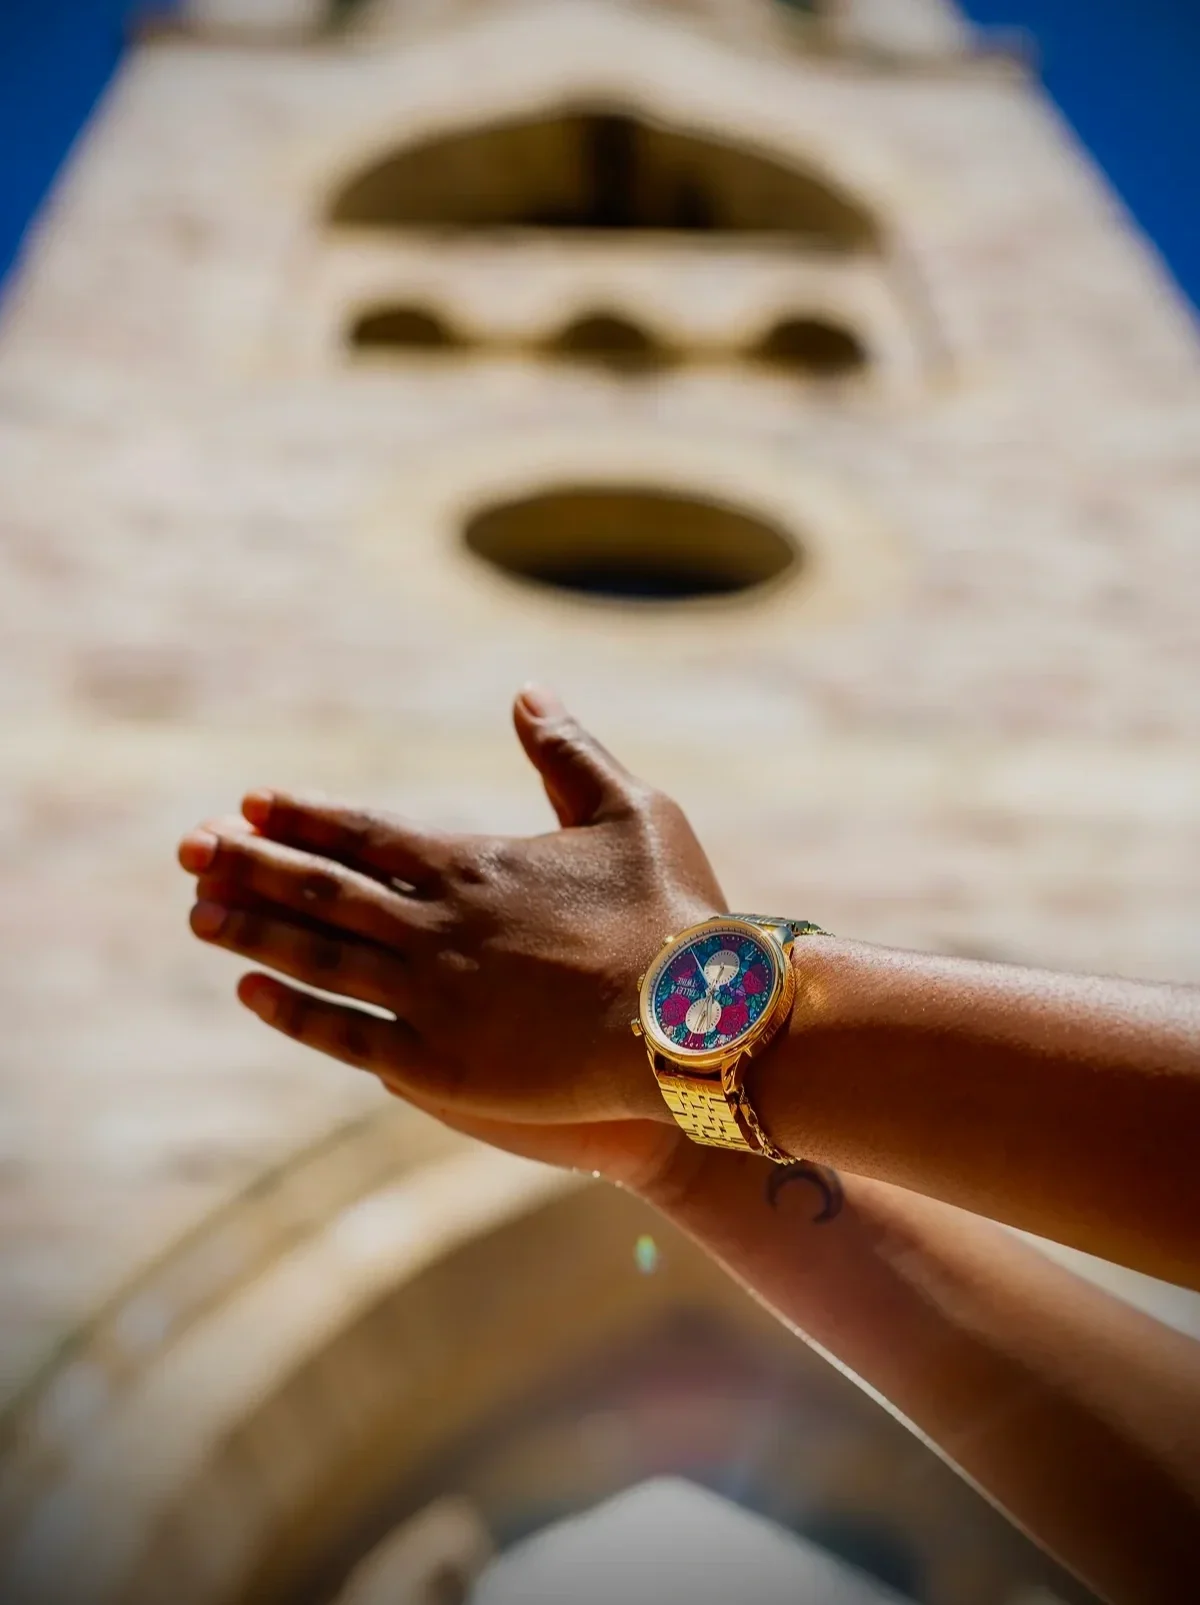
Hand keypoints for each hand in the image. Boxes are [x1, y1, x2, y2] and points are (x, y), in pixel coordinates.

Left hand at [178, 687, 725, 1186]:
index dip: (300, 817)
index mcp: (474, 863)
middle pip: (319, 889)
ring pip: (317, 956)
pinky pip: (346, 1034)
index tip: (248, 802)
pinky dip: (293, 1011)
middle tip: (187, 848)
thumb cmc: (676, 912)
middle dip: (248, 865)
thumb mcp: (632, 809)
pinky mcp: (441, 1066)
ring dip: (251, 931)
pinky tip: (251, 993)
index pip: (362, 833)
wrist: (699, 1022)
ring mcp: (430, 997)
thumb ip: (568, 751)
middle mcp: (435, 925)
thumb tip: (526, 688)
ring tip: (196, 913)